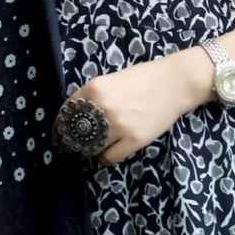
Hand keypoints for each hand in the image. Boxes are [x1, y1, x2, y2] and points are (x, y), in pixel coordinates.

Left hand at [61, 48, 213, 166]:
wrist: (175, 83)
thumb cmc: (143, 78)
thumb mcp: (110, 79)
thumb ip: (92, 95)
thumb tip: (74, 115)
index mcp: (94, 89)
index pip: (66, 113)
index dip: (61, 125)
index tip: (60, 133)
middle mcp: (103, 108)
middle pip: (77, 133)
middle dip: (74, 140)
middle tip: (75, 144)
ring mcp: (119, 125)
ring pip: (91, 147)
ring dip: (90, 149)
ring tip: (95, 146)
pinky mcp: (134, 140)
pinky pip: (109, 157)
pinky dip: (105, 157)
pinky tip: (108, 151)